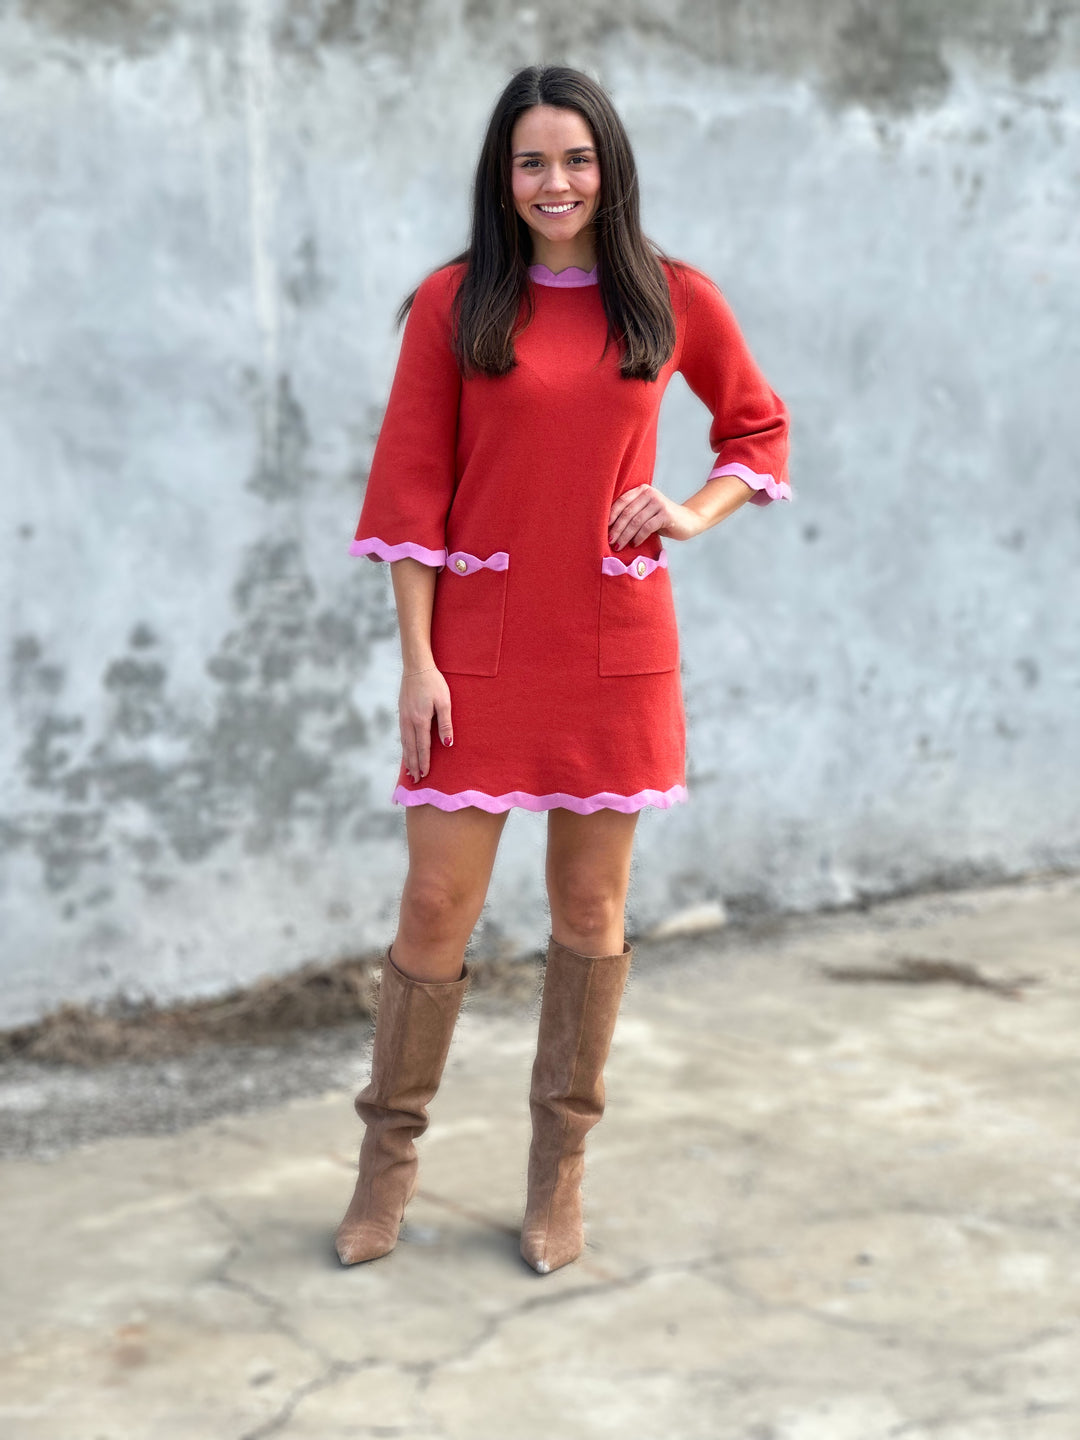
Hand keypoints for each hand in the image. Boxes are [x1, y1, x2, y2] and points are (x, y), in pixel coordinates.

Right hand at [399, 666, 452, 782]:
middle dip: (414, 765)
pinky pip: (402, 735)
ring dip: (407, 758)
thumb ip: (445, 724)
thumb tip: (447, 744)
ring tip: (409, 771)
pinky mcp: (401, 712)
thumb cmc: (434, 683)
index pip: (422, 747)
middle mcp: (408, 721)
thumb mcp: (444, 702)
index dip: (424, 762)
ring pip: (404, 743)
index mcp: (420, 720)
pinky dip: (404, 747)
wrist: (416, 667)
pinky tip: (406, 751)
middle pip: (410, 749)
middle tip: (416, 780)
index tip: (426, 775)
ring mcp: (403, 717)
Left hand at [607, 484, 706, 548]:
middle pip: (627, 512)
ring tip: (619, 546)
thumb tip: (608, 528)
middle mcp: (649, 493)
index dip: (611, 515)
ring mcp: (658, 503)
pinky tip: (634, 544)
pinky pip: (647, 527)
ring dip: (625, 535)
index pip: (622, 501)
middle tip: (609, 541)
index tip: (602, 527)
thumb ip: (631, 514)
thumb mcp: (645, 513)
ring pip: (636, 521)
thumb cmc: (661, 519)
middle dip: (616, 529)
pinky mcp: (666, 514)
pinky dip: (638, 537)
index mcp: (642, 490)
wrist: (688, 521)